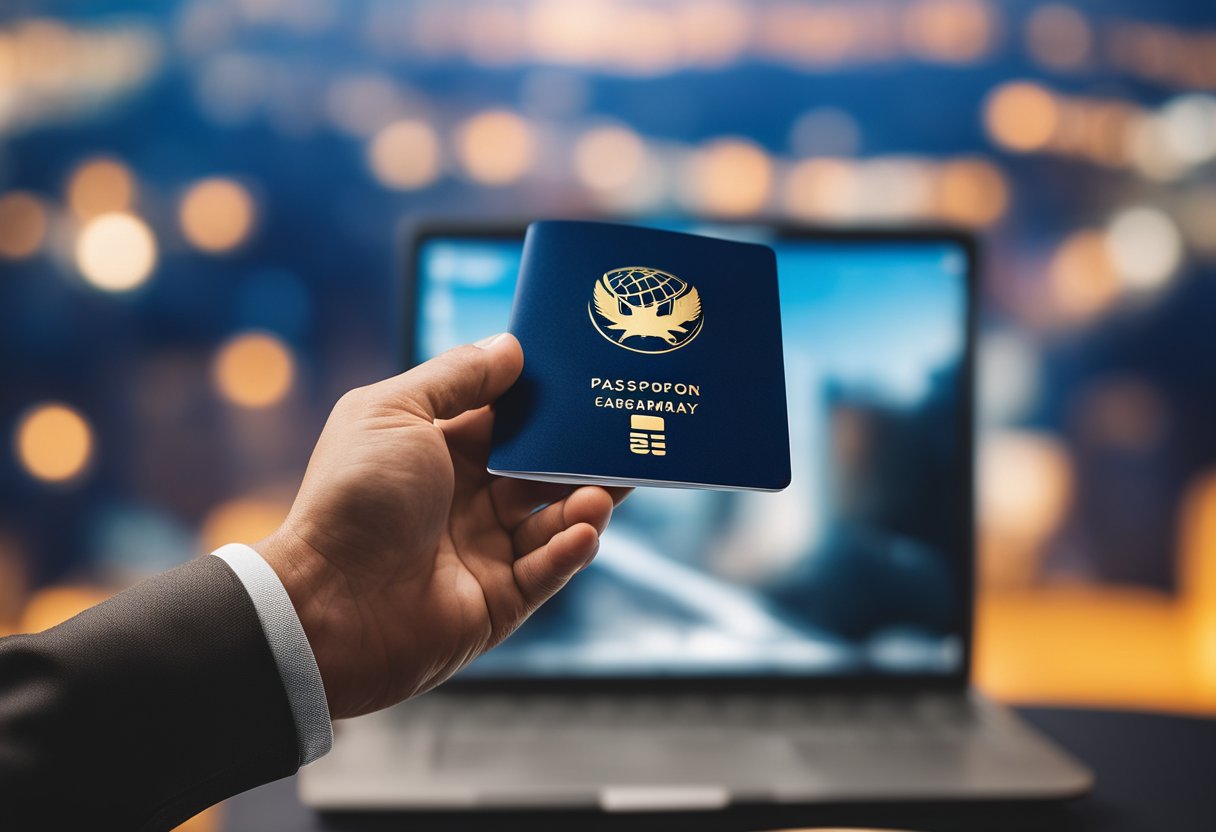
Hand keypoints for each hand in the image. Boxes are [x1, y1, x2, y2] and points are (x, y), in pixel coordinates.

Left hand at [255, 333, 626, 718]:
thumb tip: (510, 346)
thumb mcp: (395, 413)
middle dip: (580, 454)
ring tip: (607, 488)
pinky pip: (547, 571)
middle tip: (623, 433)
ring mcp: (482, 552)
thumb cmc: (352, 498)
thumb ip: (455, 377)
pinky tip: (587, 528)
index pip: (505, 420)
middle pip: (539, 470)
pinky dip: (571, 550)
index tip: (587, 377)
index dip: (543, 401)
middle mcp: (463, 499)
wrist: (327, 605)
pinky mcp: (497, 601)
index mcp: (437, 452)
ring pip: (553, 521)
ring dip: (584, 502)